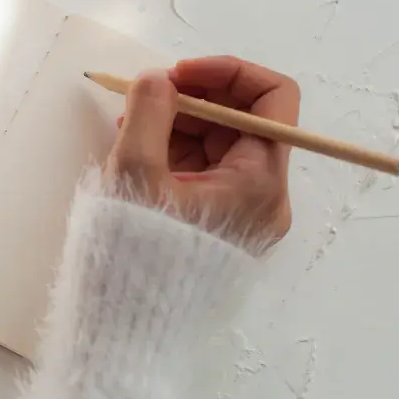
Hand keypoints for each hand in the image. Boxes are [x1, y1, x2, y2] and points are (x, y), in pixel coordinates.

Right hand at [107, 56, 299, 249]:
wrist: (129, 326)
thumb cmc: (136, 254)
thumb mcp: (135, 172)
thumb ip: (147, 112)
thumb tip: (158, 78)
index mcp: (259, 181)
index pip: (271, 99)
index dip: (226, 73)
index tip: (176, 73)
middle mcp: (263, 195)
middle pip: (241, 119)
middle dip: (192, 97)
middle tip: (144, 93)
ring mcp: (240, 211)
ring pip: (218, 142)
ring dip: (176, 121)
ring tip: (128, 123)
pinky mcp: (217, 222)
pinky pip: (203, 168)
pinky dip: (172, 148)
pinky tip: (135, 147)